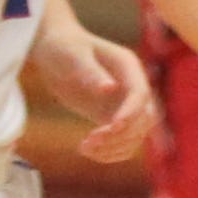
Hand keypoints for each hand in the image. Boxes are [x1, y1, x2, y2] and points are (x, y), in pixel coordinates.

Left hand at [31, 19, 156, 164]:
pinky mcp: (111, 116)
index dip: (130, 114)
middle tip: (90, 140)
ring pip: (135, 135)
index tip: (111, 127)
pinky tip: (88, 151)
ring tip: (85, 148)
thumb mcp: (72, 55)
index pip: (140, 95)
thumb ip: (90, 72)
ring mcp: (124, 104)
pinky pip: (121, 140)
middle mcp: (132, 87)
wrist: (54, 47)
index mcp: (129, 67)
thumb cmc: (62, 45)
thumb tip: (109, 88)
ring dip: (114, 147)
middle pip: (144, 119)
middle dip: (122, 134)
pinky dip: (109, 151)